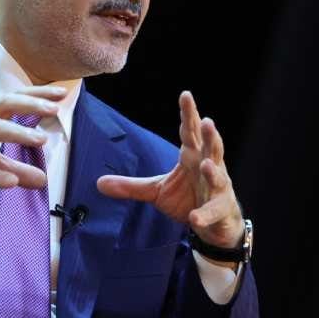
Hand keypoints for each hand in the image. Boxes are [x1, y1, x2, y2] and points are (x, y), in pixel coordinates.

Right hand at [0, 85, 67, 196]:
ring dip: (18, 132)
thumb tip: (42, 180)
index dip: (37, 94)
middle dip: (30, 104)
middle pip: (4, 104)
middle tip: (54, 109)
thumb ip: (16, 168)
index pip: (14, 99)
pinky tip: (11, 182)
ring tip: (41, 140)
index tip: (61, 93)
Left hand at [97, 91, 243, 247]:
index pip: (190, 131)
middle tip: (207, 122)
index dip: (189, 114)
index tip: (186, 95)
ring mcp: (217, 188)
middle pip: (210, 147)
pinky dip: (203, 214)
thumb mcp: (156, 190)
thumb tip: (98, 183)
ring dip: (212, 171)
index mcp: (192, 155)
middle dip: (210, 135)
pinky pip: (211, 211)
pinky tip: (193, 218)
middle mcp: (208, 166)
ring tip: (206, 165)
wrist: (215, 222)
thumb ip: (131, 186)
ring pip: (217, 176)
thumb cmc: (189, 197)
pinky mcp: (219, 209)